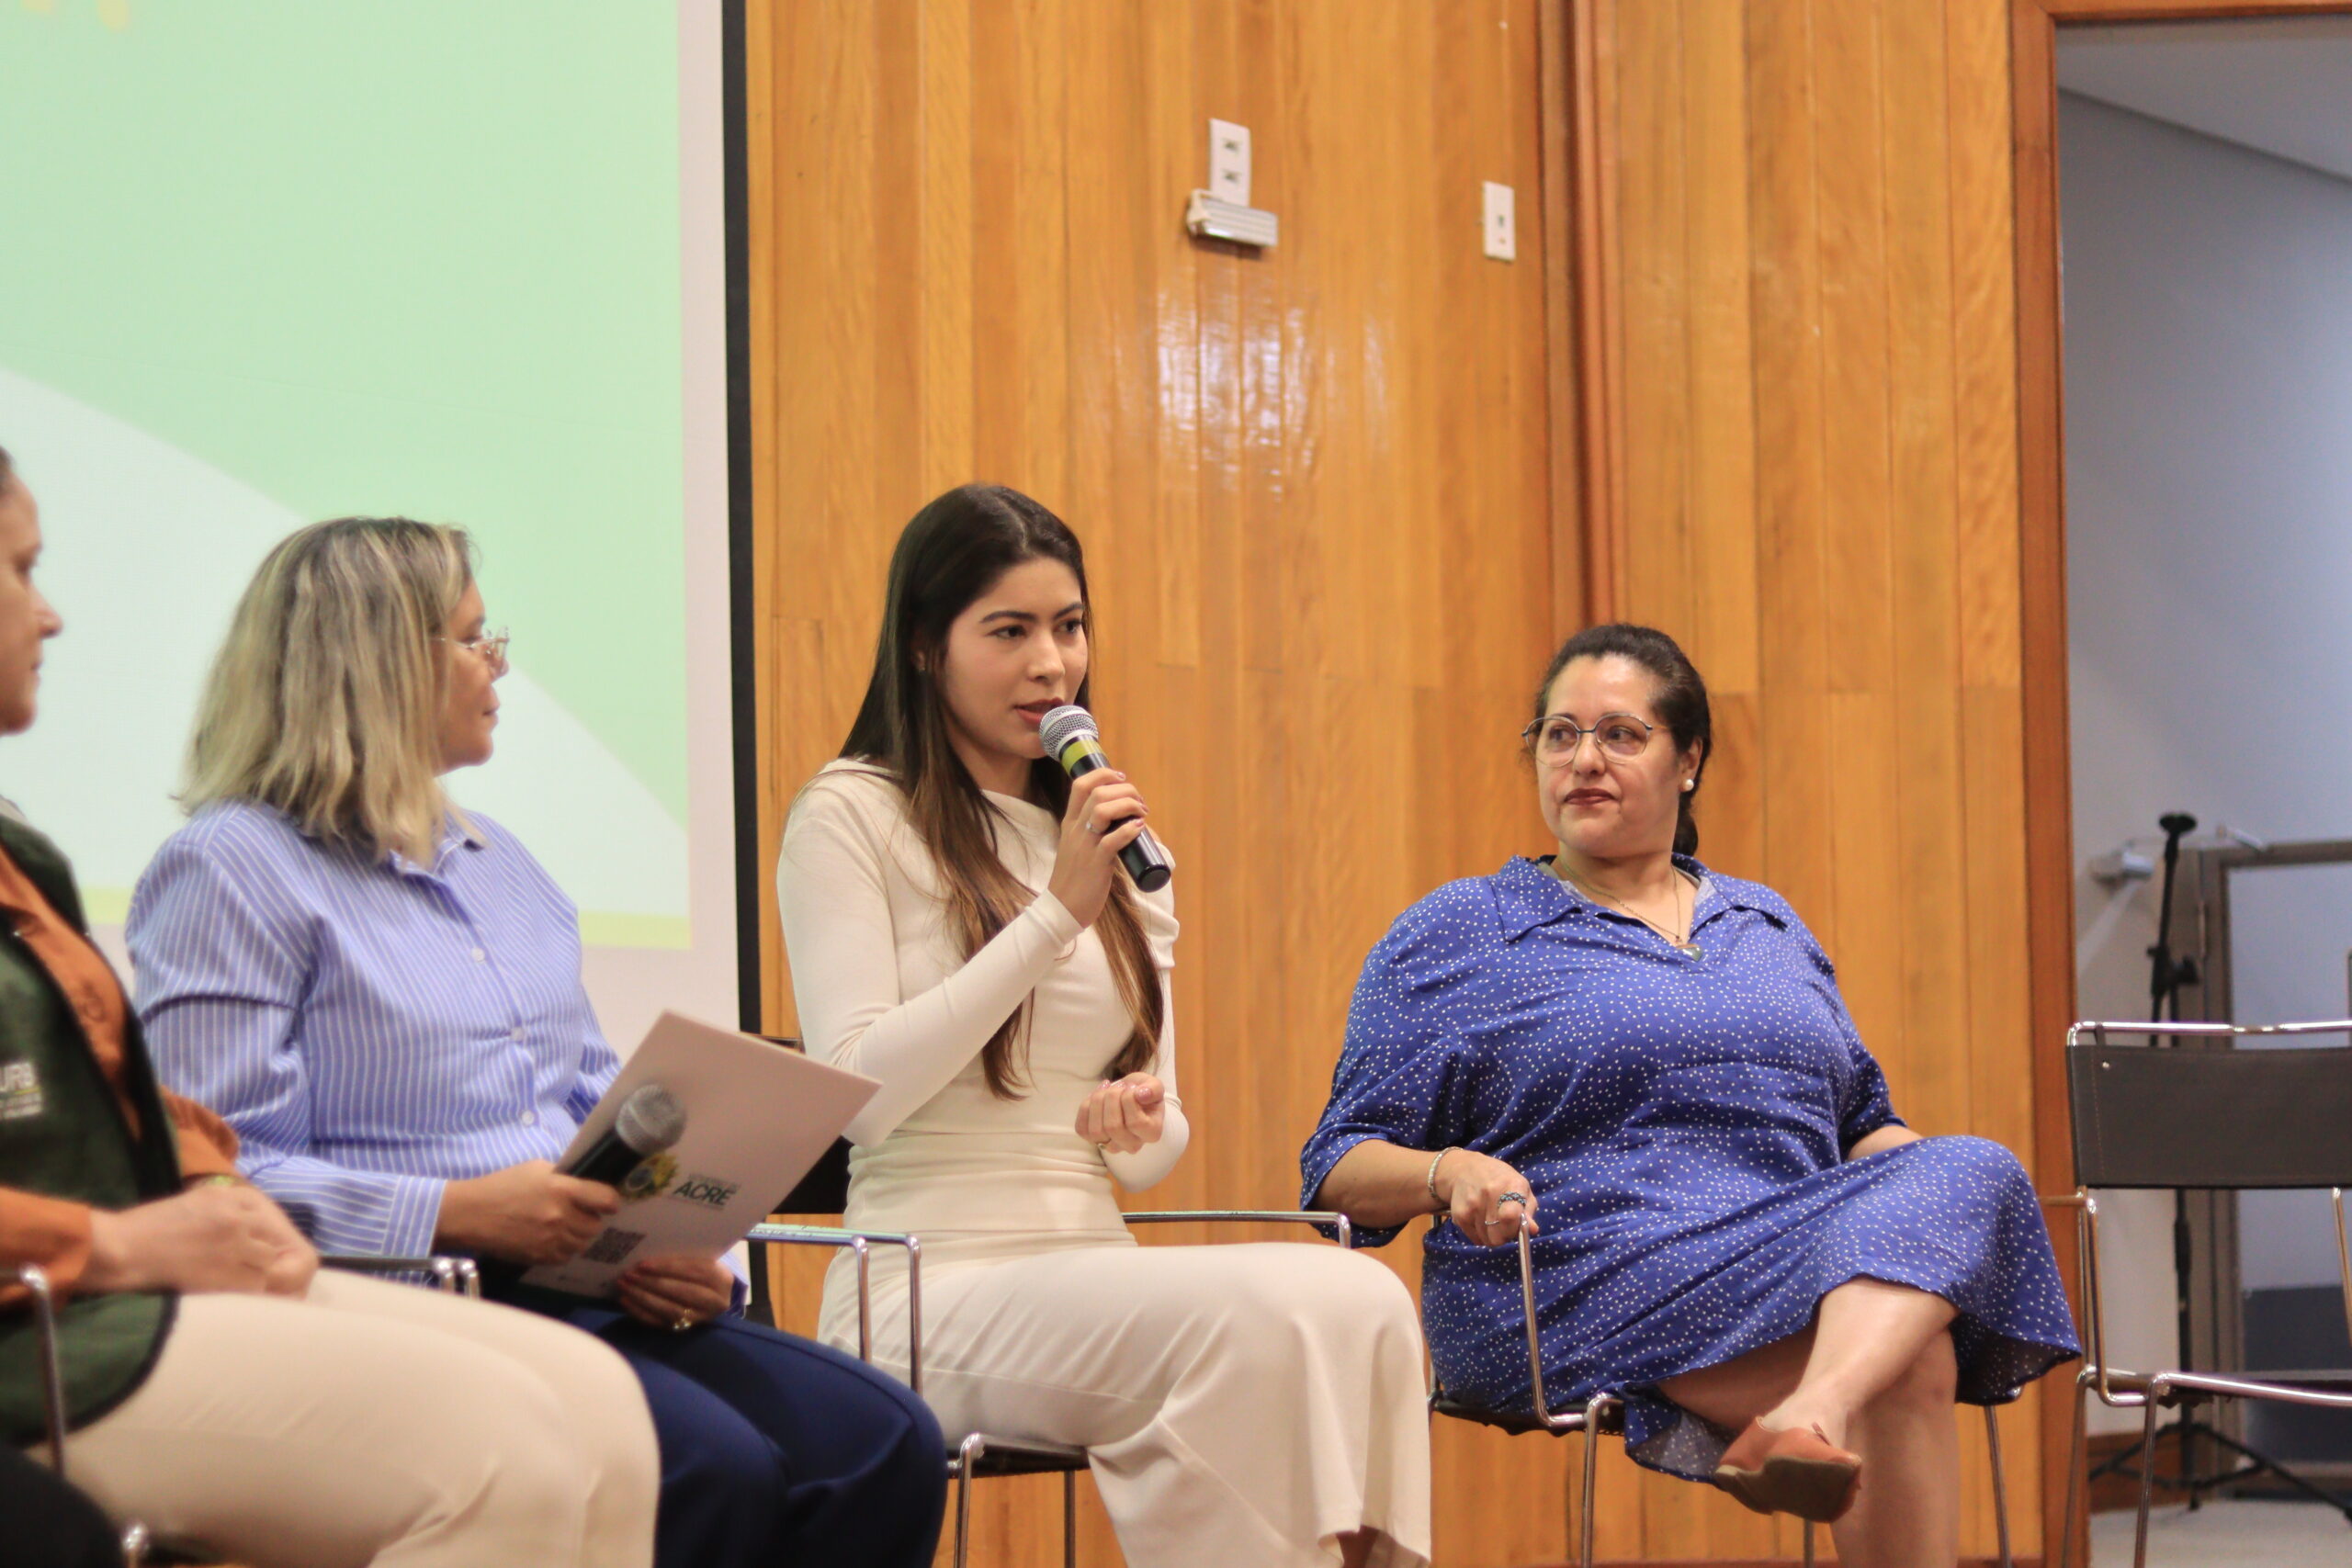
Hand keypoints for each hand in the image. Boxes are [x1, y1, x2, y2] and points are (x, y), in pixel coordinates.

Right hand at [84, 1183, 318, 1296]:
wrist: (121, 1249)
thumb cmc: (141, 1229)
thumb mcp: (186, 1204)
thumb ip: (215, 1209)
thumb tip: (232, 1222)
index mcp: (223, 1196)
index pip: (261, 1212)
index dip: (256, 1232)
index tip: (247, 1244)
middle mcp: (235, 1217)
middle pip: (269, 1236)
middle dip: (258, 1250)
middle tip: (242, 1265)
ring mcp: (234, 1244)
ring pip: (267, 1260)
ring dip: (254, 1270)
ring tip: (232, 1279)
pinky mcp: (228, 1271)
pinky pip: (255, 1283)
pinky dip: (245, 1290)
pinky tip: (227, 1292)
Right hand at [433, 1160, 620, 1264]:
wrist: (470, 1214)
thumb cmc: (502, 1186)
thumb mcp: (536, 1169)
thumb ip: (563, 1178)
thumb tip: (582, 1185)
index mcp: (563, 1189)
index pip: (606, 1200)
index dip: (610, 1201)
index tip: (606, 1203)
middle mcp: (561, 1217)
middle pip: (595, 1226)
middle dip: (591, 1220)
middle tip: (579, 1214)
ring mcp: (551, 1240)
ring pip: (582, 1244)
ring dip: (578, 1236)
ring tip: (564, 1227)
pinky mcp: (539, 1257)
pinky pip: (565, 1257)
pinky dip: (563, 1250)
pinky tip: (551, 1239)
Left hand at [616, 1254, 733, 1330]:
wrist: (715, 1296)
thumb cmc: (703, 1271)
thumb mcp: (703, 1260)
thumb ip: (684, 1258)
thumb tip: (649, 1253)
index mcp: (721, 1278)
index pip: (693, 1271)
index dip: (667, 1267)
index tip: (643, 1264)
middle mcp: (715, 1301)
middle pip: (680, 1291)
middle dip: (651, 1283)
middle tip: (629, 1274)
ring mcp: (700, 1318)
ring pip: (668, 1309)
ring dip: (642, 1297)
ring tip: (624, 1286)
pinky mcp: (685, 1330)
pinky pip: (659, 1322)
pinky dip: (640, 1312)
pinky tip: (626, 1301)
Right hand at [1045, 768, 1151, 927]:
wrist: (1062, 909)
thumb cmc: (1076, 878)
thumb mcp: (1080, 848)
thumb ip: (1098, 834)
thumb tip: (1132, 826)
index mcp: (1070, 823)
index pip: (1081, 784)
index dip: (1104, 774)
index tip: (1123, 780)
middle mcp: (1075, 829)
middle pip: (1097, 792)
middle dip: (1125, 790)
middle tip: (1140, 803)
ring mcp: (1084, 845)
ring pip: (1103, 809)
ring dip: (1128, 805)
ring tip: (1142, 814)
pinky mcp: (1095, 864)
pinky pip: (1112, 840)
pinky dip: (1129, 830)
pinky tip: (1139, 828)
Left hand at [1076, 1072, 1165, 1153]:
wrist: (1129, 1095)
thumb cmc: (1142, 1092)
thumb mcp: (1153, 1085)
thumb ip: (1153, 1088)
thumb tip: (1141, 1095)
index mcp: (1151, 1133)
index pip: (1136, 1123)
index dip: (1129, 1100)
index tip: (1131, 1087)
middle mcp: (1133, 1145)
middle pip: (1113, 1128)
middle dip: (1111, 1098)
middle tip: (1118, 1085)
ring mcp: (1112, 1145)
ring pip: (1095, 1131)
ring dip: (1097, 1102)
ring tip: (1107, 1088)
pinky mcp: (1093, 1140)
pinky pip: (1082, 1129)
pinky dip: (1085, 1107)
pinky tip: (1096, 1095)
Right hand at [1431, 1149, 1538, 1247]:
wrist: (1465, 1169)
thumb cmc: (1500, 1180)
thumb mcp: (1521, 1187)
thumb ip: (1528, 1209)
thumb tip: (1533, 1230)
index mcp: (1511, 1185)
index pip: (1510, 1215)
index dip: (1514, 1229)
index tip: (1515, 1228)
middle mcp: (1489, 1193)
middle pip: (1498, 1236)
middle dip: (1504, 1236)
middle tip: (1504, 1226)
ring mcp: (1472, 1204)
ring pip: (1487, 1241)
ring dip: (1491, 1235)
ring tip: (1491, 1219)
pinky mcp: (1459, 1215)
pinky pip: (1475, 1239)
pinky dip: (1480, 1234)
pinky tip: (1480, 1219)